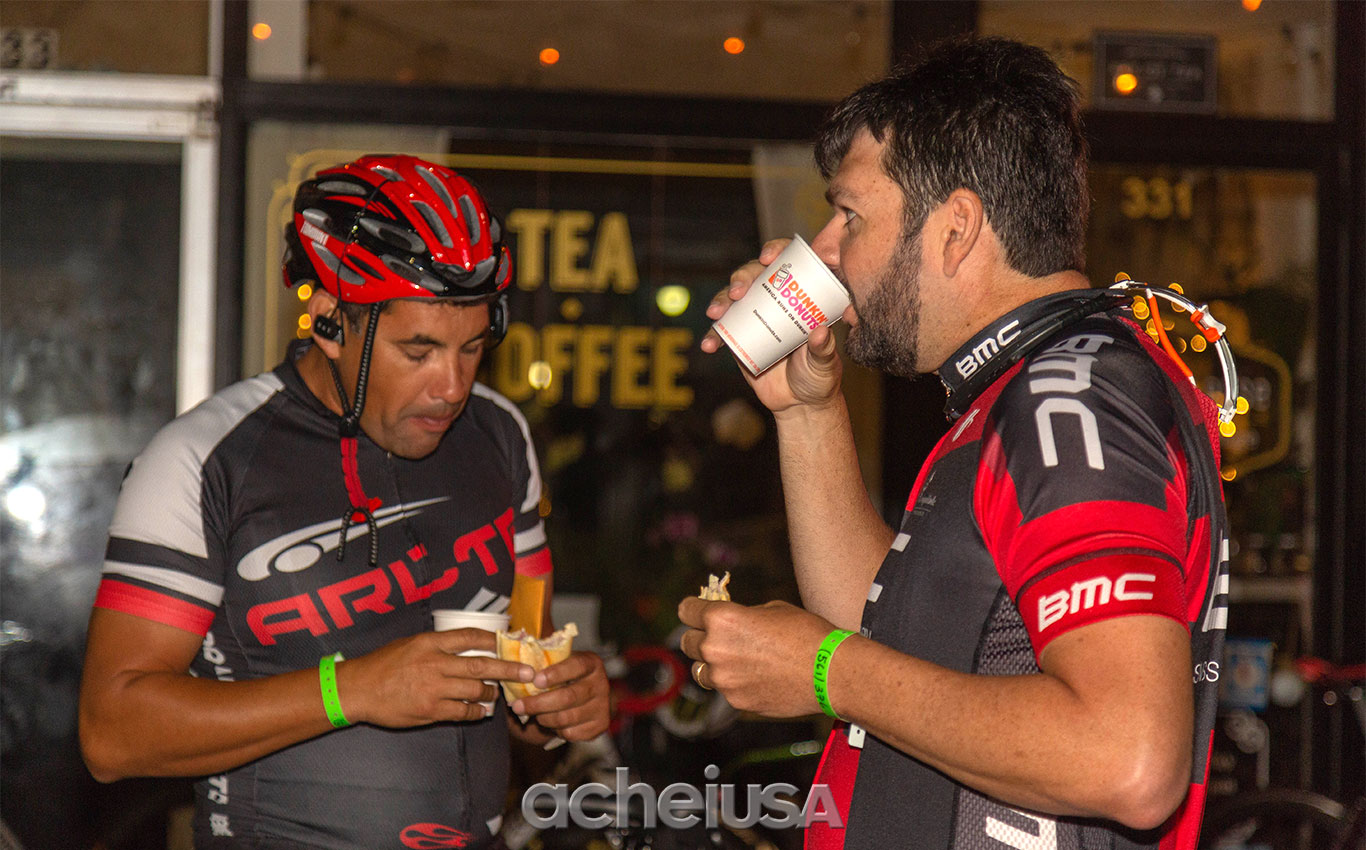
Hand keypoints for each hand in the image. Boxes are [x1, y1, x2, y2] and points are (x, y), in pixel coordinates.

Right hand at [337, 629, 534, 726]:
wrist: (358, 689)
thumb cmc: (382, 664)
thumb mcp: (409, 643)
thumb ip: (437, 645)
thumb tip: (466, 645)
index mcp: (431, 642)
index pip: (471, 636)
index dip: (494, 639)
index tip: (509, 642)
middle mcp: (435, 663)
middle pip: (482, 664)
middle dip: (509, 669)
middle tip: (528, 673)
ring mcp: (434, 688)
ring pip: (475, 690)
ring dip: (491, 693)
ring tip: (497, 694)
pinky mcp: (430, 710)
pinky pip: (462, 712)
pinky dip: (475, 712)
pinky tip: (481, 712)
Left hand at [511, 651, 610, 740]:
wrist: (584, 697)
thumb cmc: (562, 677)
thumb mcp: (556, 664)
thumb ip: (542, 665)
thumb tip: (516, 670)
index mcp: (591, 663)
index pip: (576, 666)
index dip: (556, 673)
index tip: (535, 680)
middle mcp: (601, 684)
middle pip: (568, 697)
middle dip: (538, 703)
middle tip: (517, 706)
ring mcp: (602, 706)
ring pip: (566, 718)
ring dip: (543, 718)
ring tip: (532, 714)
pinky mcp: (600, 725)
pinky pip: (571, 733)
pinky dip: (555, 730)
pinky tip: (550, 722)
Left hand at [676, 597, 834, 717]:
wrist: (831, 672)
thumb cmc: (806, 633)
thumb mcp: (771, 609)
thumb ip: (742, 616)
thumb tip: (730, 623)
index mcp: (722, 618)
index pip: (686, 610)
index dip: (693, 609)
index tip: (697, 611)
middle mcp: (715, 649)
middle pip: (687, 642)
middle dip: (699, 637)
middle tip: (716, 637)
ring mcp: (724, 679)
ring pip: (702, 671)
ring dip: (713, 665)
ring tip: (738, 661)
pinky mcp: (736, 701)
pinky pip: (725, 690)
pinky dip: (735, 684)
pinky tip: (758, 678)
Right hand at [701, 239, 845, 414]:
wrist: (798, 404)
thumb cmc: (818, 377)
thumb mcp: (824, 363)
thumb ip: (823, 349)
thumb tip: (819, 332)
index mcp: (799, 297)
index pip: (788, 263)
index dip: (777, 251)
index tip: (768, 257)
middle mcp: (775, 301)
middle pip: (754, 275)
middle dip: (742, 277)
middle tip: (739, 291)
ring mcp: (754, 318)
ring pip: (733, 298)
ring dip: (721, 300)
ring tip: (716, 314)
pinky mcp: (738, 338)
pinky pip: (721, 332)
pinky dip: (712, 335)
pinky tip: (709, 345)